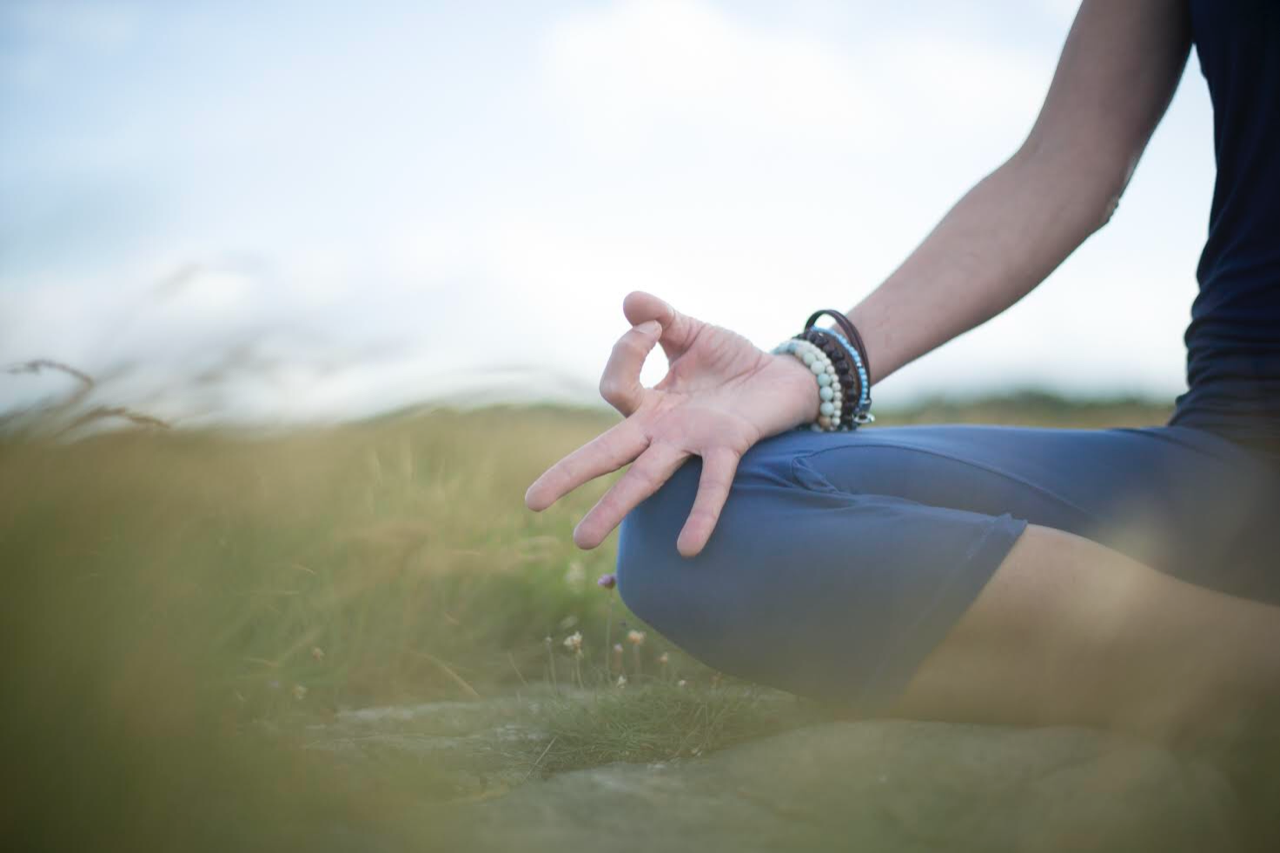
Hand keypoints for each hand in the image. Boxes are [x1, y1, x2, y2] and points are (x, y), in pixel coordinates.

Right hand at [524, 291, 818, 556]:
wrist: (785, 377)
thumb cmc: (733, 362)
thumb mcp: (694, 333)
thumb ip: (663, 318)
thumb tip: (630, 300)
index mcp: (651, 404)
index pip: (615, 386)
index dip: (627, 348)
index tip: (651, 324)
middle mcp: (663, 430)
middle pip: (606, 453)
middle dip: (569, 474)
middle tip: (532, 502)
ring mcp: (691, 444)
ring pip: (644, 478)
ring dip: (613, 508)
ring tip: (582, 540)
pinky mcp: (727, 447)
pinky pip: (712, 485)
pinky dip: (701, 515)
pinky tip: (688, 549)